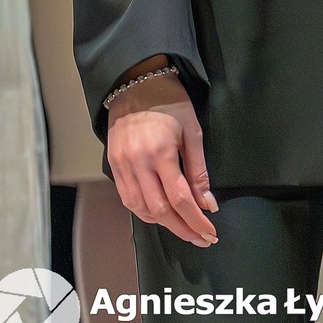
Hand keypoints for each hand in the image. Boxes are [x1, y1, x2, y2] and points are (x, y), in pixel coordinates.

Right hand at [105, 59, 216, 246]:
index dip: (195, 220)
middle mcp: (137, 164)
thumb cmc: (170, 103)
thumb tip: (208, 202)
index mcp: (160, 153)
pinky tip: (160, 216)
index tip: (209, 232)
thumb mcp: (193, 130)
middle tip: (200, 238)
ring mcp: (121, 167)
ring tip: (184, 229)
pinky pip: (127, 199)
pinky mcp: (112, 167)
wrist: (135, 84)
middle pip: (159, 210)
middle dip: (181, 228)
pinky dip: (144, 212)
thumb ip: (199, 170)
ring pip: (140, 209)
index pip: (179, 198)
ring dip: (163, 224)